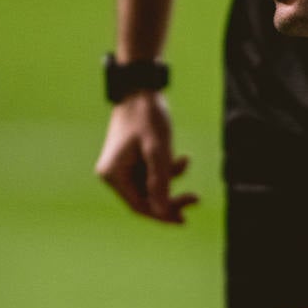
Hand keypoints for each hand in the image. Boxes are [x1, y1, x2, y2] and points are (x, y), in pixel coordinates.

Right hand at [95, 90, 197, 222]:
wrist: (140, 89)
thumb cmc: (147, 116)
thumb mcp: (158, 149)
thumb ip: (160, 181)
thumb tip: (163, 212)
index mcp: (113, 175)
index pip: (139, 206)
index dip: (163, 214)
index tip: (184, 218)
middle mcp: (113, 175)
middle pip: (145, 200)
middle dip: (170, 199)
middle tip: (195, 198)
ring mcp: (121, 169)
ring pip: (150, 188)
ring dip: (170, 180)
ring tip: (184, 161)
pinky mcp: (130, 162)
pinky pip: (150, 176)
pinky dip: (166, 171)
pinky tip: (181, 158)